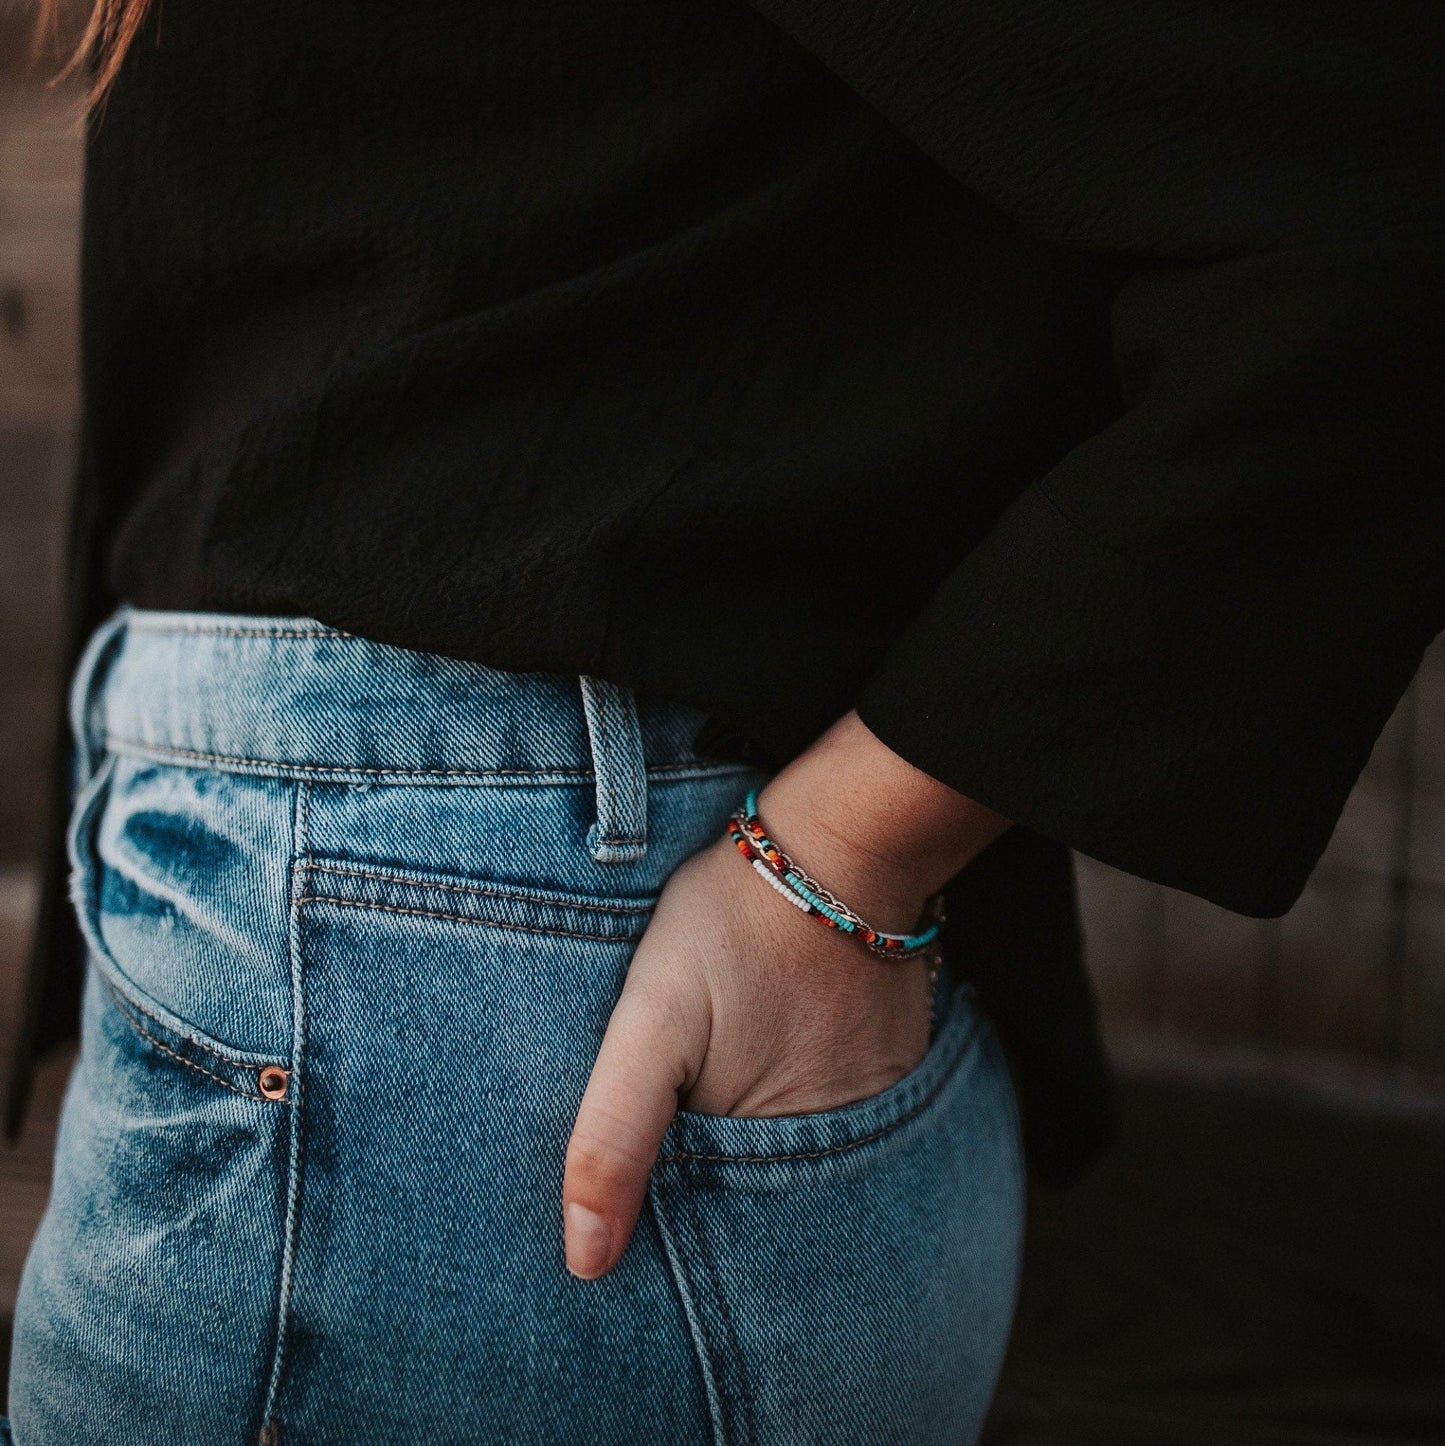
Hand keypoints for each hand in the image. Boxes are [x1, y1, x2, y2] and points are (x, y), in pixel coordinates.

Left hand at [561, 710, 1010, 1278]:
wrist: (835, 843)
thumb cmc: (732, 922)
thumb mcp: (650, 1018)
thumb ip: (615, 1133)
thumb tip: (585, 1262)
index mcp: (778, 1154)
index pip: (713, 1232)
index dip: (666, 1218)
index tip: (634, 1191)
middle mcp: (843, 1147)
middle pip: (760, 1194)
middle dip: (712, 1179)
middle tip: (683, 1101)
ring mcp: (878, 1104)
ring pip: (800, 1152)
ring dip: (758, 1136)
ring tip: (723, 1077)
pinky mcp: (895, 1062)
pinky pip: (839, 1108)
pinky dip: (798, 1099)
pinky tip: (770, 1054)